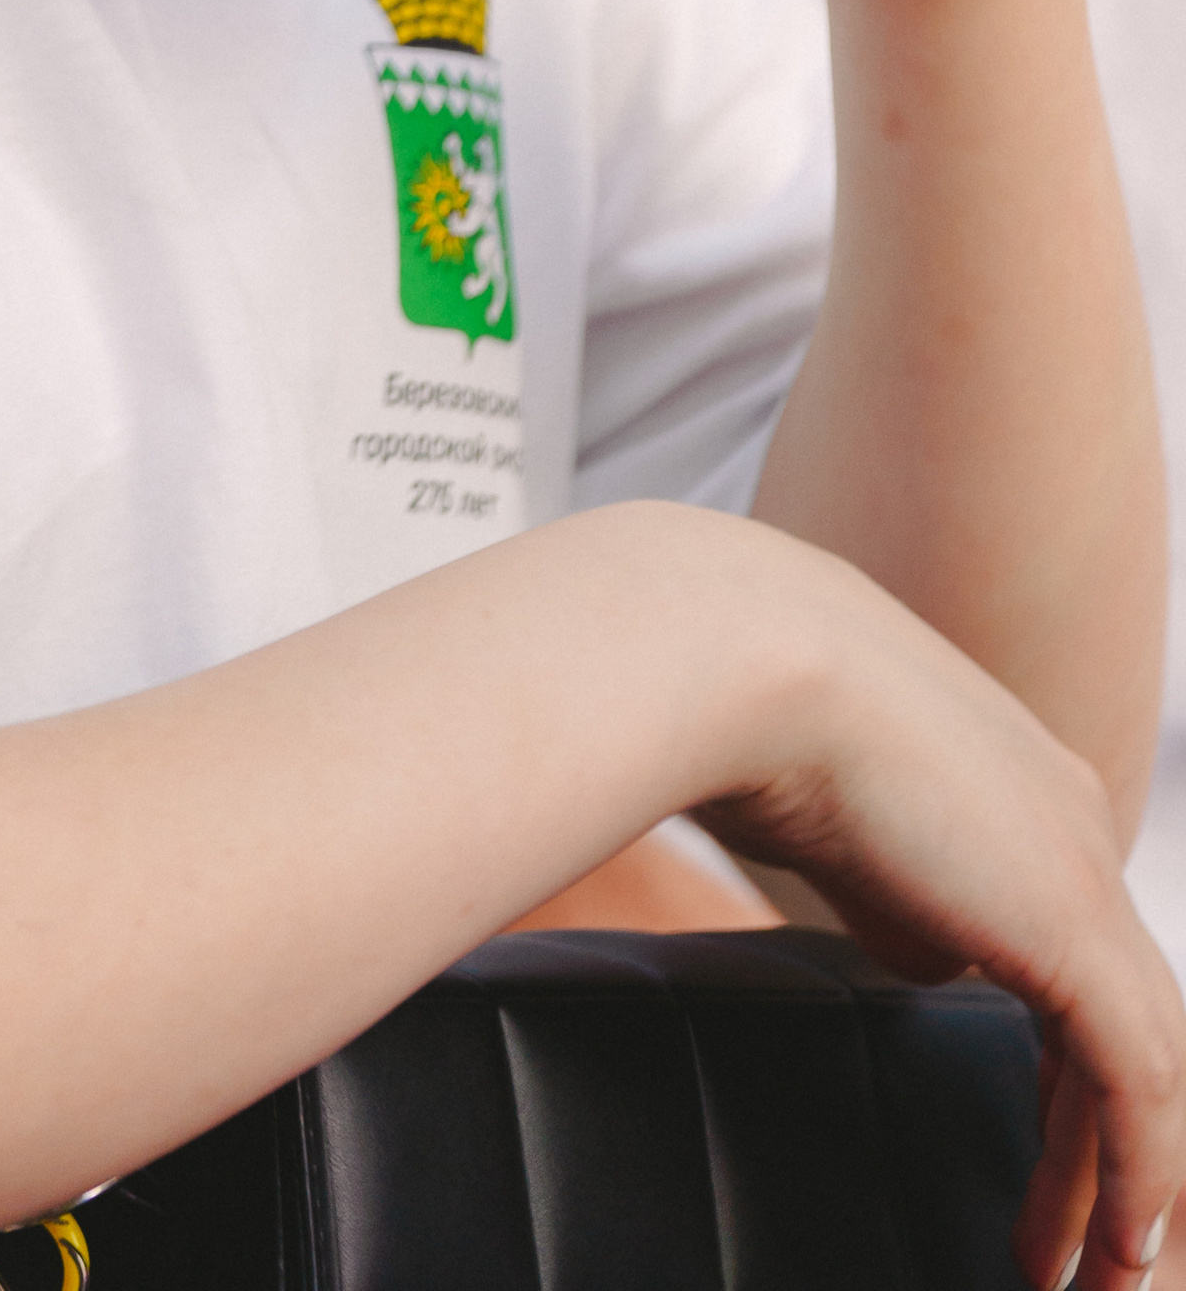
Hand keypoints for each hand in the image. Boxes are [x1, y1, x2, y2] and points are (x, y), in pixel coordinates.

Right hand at [703, 535, 1185, 1290]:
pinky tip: (1117, 1254)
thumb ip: (901, 892)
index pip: (1086, 959)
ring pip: (1156, 1064)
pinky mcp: (1076, 932)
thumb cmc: (747, 711)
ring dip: (1133, 1187)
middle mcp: (1074, 825)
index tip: (1050, 1154)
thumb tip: (937, 960)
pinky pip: (1141, 1089)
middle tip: (1105, 1252)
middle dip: (1121, 1147)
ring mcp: (1084, 874)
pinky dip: (1136, 1179)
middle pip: (1140, 1021)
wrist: (744, 659)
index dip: (1076, 1072)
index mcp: (1024, 790)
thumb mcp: (841, 818)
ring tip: (1105, 1283)